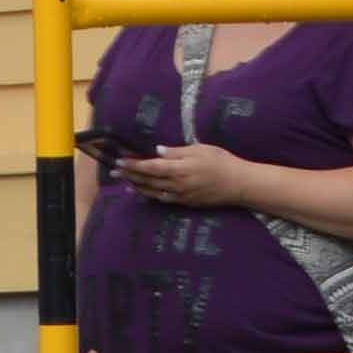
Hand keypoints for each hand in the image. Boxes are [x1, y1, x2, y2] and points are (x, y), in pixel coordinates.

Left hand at [112, 138, 247, 208]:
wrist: (238, 185)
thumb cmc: (221, 162)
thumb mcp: (200, 150)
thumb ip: (177, 152)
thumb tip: (157, 151)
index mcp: (179, 169)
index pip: (149, 167)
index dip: (133, 164)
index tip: (119, 160)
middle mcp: (176, 184)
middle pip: (147, 180)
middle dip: (129, 175)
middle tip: (113, 171)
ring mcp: (180, 196)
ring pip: (152, 191)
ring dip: (136, 186)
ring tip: (123, 182)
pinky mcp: (185, 202)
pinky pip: (162, 199)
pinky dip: (149, 195)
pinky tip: (142, 192)